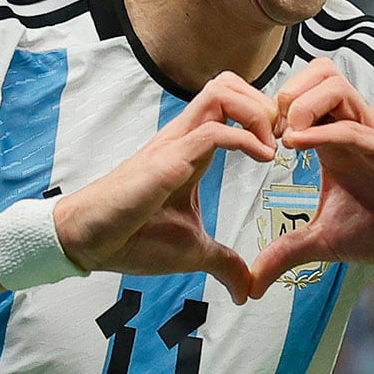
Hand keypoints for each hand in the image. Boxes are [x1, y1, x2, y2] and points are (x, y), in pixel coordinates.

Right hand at [53, 72, 277, 303]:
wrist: (89, 242)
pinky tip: (264, 160)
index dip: (263, 115)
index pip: (230, 102)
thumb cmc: (132, 237)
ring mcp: (174, 143)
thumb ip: (223, 262)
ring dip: (256, 113)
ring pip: (221, 92)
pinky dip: (245, 138)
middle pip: (228, 83)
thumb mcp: (192, 250)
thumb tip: (245, 290)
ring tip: (272, 147)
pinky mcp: (166, 160)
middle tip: (282, 139)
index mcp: (192, 148)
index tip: (284, 146)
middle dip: (265, 103)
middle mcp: (184, 136)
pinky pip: (212, 131)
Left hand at [249, 58, 373, 297]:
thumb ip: (287, 252)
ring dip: (301, 106)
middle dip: (285, 94)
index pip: (303, 90)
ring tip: (285, 141)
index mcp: (335, 137)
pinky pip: (356, 127)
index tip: (256, 141)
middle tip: (270, 134)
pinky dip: (322, 131)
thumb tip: (251, 284)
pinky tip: (295, 149)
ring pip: (335, 85)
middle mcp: (355, 126)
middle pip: (319, 71)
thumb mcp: (326, 242)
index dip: (272, 107)